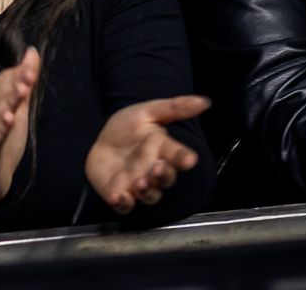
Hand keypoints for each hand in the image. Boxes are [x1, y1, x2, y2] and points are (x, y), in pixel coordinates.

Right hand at [0, 47, 39, 200]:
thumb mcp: (16, 109)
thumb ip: (24, 82)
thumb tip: (32, 53)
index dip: (15, 73)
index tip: (31, 62)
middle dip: (13, 84)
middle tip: (28, 73)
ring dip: (7, 103)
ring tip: (21, 92)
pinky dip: (0, 129)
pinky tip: (9, 119)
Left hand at [84, 95, 208, 212]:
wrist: (101, 140)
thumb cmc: (129, 128)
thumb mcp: (149, 111)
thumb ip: (175, 108)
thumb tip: (204, 101)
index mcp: (163, 151)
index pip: (178, 156)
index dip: (184, 158)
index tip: (190, 159)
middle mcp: (154, 171)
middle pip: (166, 179)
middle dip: (164, 175)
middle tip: (158, 167)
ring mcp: (138, 185)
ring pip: (149, 195)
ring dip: (147, 191)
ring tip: (141, 182)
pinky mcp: (120, 195)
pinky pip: (125, 205)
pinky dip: (123, 203)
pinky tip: (119, 196)